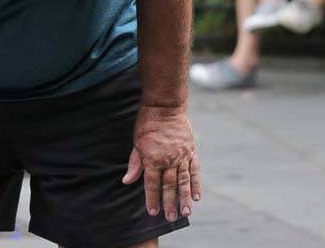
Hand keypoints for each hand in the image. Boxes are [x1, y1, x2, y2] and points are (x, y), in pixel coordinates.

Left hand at [122, 104, 200, 221]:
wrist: (165, 107)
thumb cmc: (147, 124)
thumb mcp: (136, 143)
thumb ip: (135, 163)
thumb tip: (127, 181)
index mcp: (152, 158)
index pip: (151, 183)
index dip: (152, 198)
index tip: (153, 211)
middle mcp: (168, 159)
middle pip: (169, 186)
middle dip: (169, 203)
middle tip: (171, 217)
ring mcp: (182, 156)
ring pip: (183, 181)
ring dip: (184, 198)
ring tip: (186, 212)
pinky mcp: (191, 151)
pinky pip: (195, 171)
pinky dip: (196, 184)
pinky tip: (197, 196)